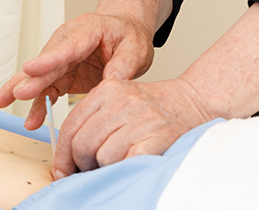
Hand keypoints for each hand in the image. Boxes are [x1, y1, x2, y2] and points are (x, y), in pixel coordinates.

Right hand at [0, 11, 155, 130]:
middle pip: (47, 62)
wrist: (123, 32)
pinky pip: (46, 90)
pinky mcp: (60, 74)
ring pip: (38, 76)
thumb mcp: (136, 47)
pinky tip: (30, 120)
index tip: (32, 68)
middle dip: (31, 78)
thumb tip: (113, 84)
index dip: (49, 58)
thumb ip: (125, 64)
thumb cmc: (128, 35)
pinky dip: (38, 105)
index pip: (67, 45)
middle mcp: (68, 42)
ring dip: (20, 90)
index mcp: (87, 29)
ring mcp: (61, 58)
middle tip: (16, 92)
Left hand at [53, 77, 216, 178]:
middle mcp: (122, 101)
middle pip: (82, 144)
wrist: (196, 101)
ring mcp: (140, 119)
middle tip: (92, 168)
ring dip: (106, 166)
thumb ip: (94, 120)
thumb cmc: (155, 107)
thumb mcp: (120, 100)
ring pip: (101, 156)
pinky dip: (124, 168)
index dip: (63, 154)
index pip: (71, 126)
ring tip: (119, 159)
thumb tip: (67, 157)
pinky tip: (132, 160)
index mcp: (108, 89)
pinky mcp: (155, 138)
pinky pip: (124, 163)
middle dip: (82, 163)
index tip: (63, 169)